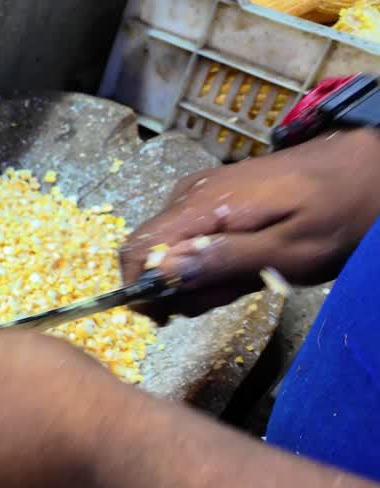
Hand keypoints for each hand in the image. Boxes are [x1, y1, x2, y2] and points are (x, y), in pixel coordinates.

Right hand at [121, 128, 379, 322]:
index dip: (141, 289)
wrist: (366, 168)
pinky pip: (187, 236)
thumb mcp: (289, 251)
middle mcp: (188, 195)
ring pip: (169, 248)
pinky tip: (242, 261)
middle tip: (229, 294)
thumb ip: (225, 260)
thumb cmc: (336, 213)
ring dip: (198, 276)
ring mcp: (198, 193)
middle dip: (179, 286)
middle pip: (149, 253)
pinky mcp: (210, 197)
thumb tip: (163, 270)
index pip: (136, 248)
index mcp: (203, 206)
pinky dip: (207, 259)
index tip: (171, 315)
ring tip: (245, 277)